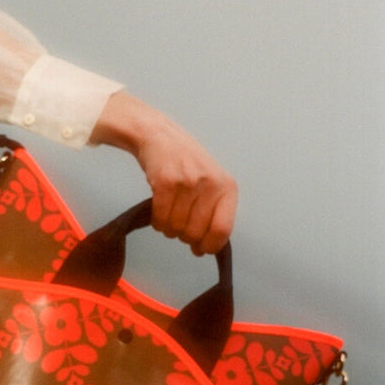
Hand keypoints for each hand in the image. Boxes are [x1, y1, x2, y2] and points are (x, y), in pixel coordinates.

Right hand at [90, 91, 237, 254]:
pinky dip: (157, 222)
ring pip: (176, 227)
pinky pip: (160, 218)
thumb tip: (205, 248)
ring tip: (168, 217)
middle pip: (196, 232)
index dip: (210, 245)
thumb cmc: (186, 162)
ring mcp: (188, 182)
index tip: (200, 249)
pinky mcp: (165, 182)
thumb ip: (213, 212)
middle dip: (185, 237)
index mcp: (227, 187)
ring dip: (169, 230)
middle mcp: (210, 184)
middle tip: (179, 228)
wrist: (159, 136)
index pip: (223, 229)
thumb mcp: (211, 182)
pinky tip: (158, 214)